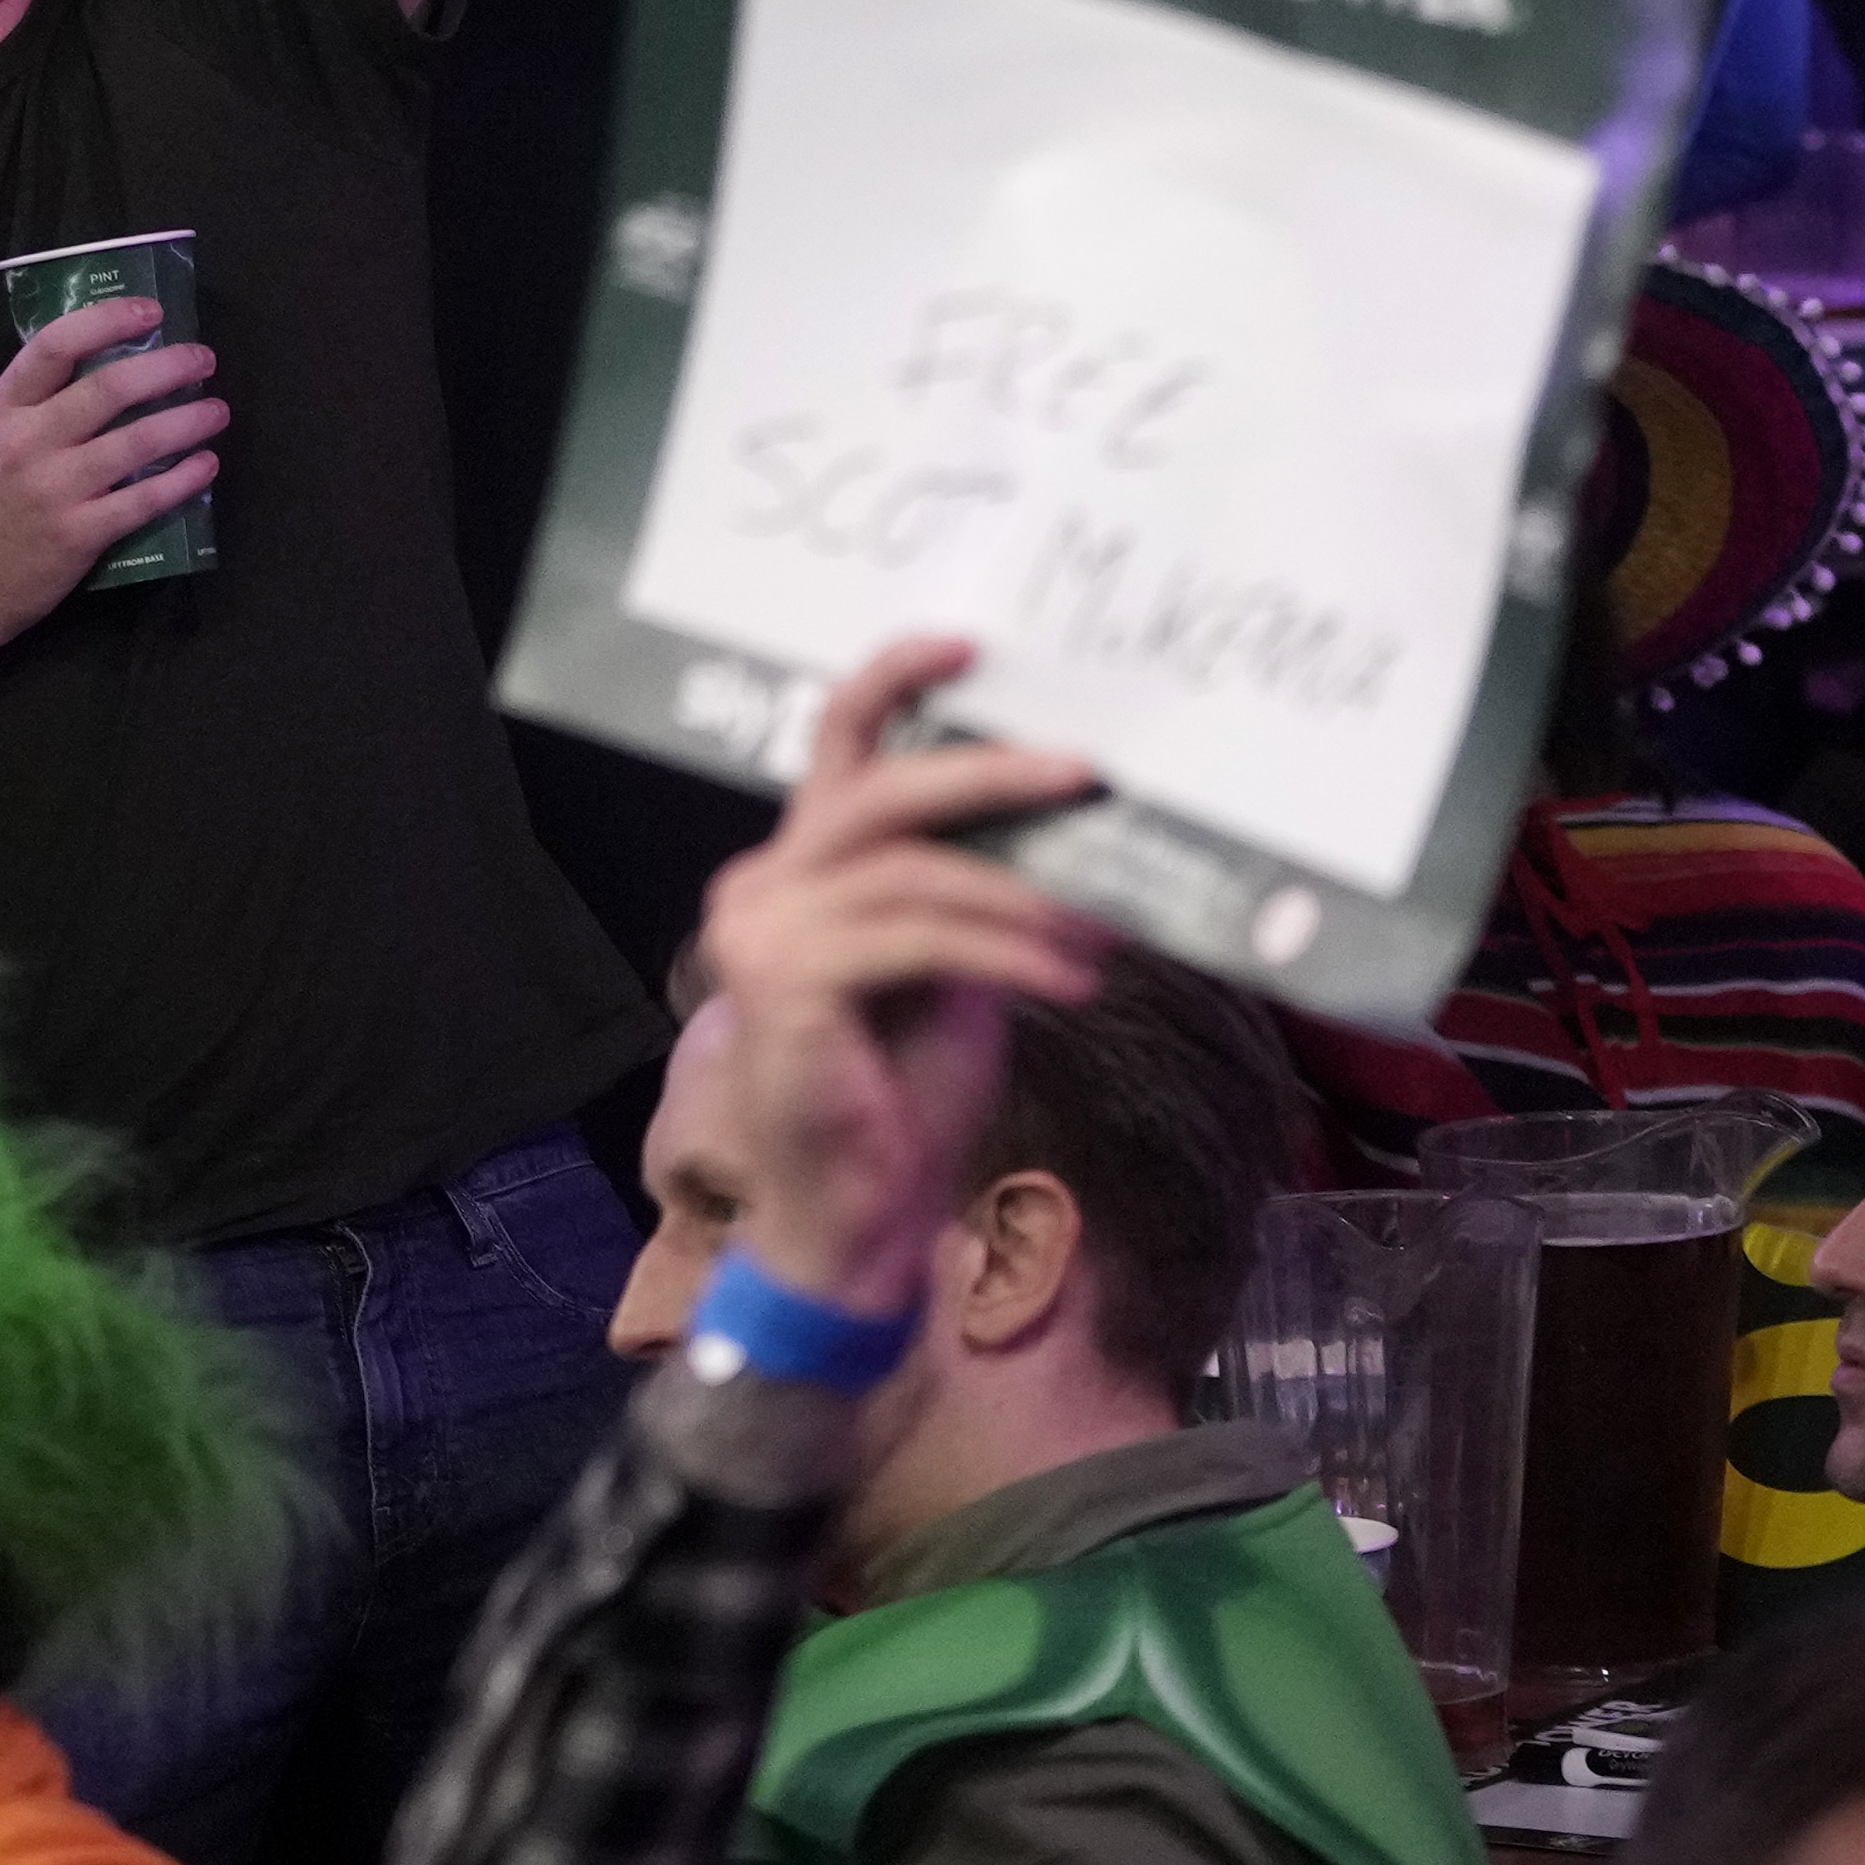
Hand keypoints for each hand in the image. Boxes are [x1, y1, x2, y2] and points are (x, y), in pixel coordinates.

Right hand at [0, 305, 223, 639]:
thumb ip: (39, 406)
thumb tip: (113, 368)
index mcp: (3, 409)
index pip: (55, 344)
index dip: (108, 319)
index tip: (152, 311)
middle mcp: (28, 441)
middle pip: (110, 387)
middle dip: (169, 366)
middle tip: (204, 359)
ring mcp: (54, 489)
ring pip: (138, 440)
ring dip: (189, 420)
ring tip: (217, 410)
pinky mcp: (79, 535)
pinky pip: (145, 499)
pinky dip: (184, 480)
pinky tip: (206, 466)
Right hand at [691, 637, 1120, 1321]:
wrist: (856, 1219)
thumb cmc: (905, 1094)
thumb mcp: (954, 966)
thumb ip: (979, 892)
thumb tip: (1077, 828)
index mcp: (800, 866)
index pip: (837, 743)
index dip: (896, 678)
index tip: (974, 645)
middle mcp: (763, 883)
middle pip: (881, 789)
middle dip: (992, 773)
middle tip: (1086, 773)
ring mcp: (763, 932)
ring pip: (913, 868)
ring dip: (1024, 894)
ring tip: (1102, 927)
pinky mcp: (786, 986)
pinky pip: (918, 938)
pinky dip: (1005, 952)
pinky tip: (1068, 977)